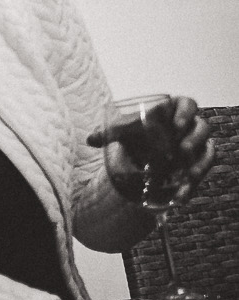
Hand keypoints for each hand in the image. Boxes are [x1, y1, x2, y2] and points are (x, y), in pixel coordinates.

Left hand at [87, 95, 216, 205]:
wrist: (144, 152)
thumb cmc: (138, 133)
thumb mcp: (125, 132)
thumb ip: (109, 133)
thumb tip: (90, 140)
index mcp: (174, 110)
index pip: (188, 104)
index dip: (185, 112)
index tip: (176, 125)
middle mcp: (191, 126)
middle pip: (202, 127)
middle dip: (194, 138)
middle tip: (181, 149)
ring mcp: (199, 145)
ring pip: (209, 150)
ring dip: (200, 162)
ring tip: (188, 173)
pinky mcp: (200, 163)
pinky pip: (204, 171)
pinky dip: (194, 184)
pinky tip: (182, 195)